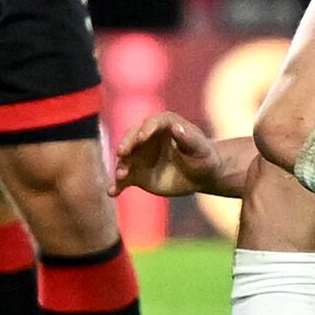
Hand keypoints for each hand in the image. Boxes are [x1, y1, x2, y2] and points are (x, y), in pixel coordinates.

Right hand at [116, 111, 243, 199]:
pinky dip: (117, 185)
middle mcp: (146, 137)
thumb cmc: (203, 157)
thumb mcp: (200, 149)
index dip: (147, 129)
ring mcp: (139, 155)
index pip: (152, 122)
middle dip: (126, 144)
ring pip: (125, 158)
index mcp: (164, 124)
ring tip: (121, 176)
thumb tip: (176, 127)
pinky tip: (112, 192)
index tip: (143, 137)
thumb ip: (188, 139)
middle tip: (122, 153)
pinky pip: (124, 179)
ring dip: (121, 166)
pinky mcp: (136, 173)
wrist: (199, 175)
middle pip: (132, 137)